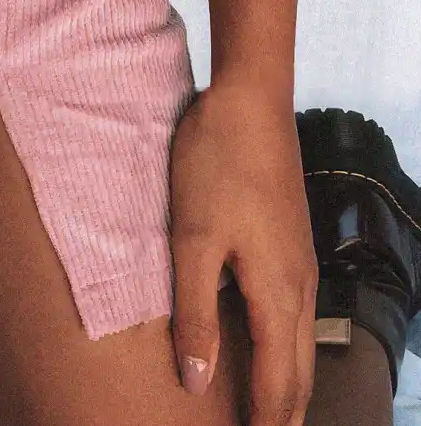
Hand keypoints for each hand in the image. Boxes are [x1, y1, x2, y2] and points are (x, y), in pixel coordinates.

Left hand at [169, 80, 317, 425]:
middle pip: (297, 373)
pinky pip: (295, 314)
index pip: (276, 384)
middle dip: (282, 416)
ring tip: (266, 413)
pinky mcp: (290, 241)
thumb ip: (195, 312)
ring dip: (285, 385)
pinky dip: (284, 348)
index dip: (262, 424)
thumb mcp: (192, 238)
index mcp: (276, 292)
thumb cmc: (216, 163)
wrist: (250, 100)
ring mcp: (300, 262)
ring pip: (299, 344)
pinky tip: (267, 344)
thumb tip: (195, 381)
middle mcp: (299, 285)